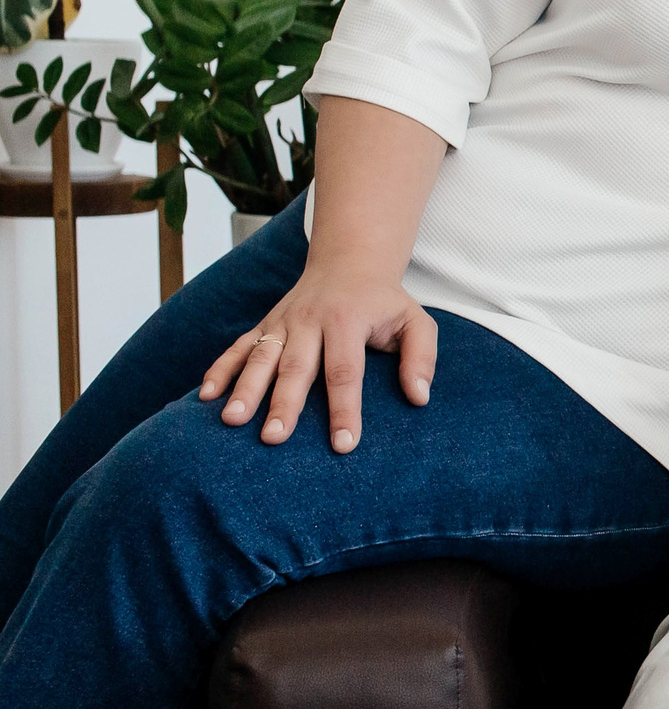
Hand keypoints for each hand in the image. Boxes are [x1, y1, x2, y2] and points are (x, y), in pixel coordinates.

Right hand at [200, 263, 435, 452]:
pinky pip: (237, 347)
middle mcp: (309, 320)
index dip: (344, 409)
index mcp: (347, 321)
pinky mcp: (264, 324)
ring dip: (244, 389)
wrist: (349, 263)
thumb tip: (419, 398)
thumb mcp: (416, 321)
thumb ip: (421, 357)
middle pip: (296, 367)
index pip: (345, 372)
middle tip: (274, 438)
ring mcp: (282, 322)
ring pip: (260, 357)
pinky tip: (206, 397)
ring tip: (232, 421)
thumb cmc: (385, 303)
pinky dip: (220, 369)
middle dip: (283, 403)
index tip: (343, 445)